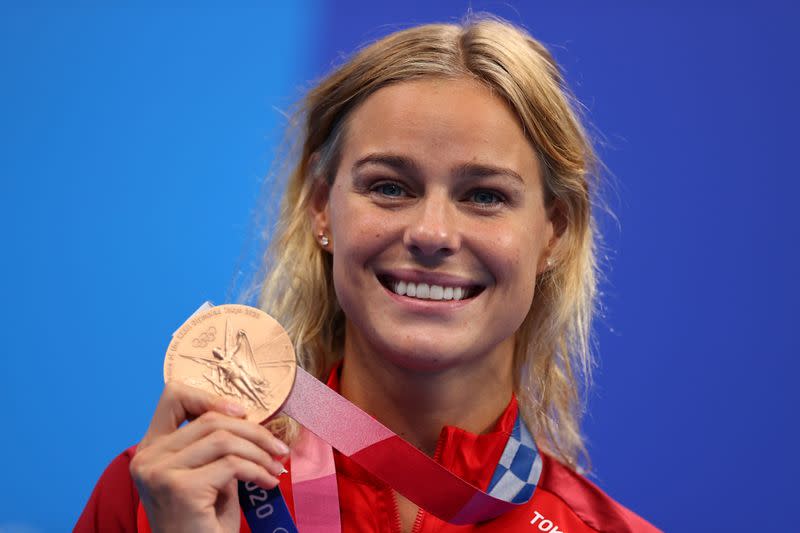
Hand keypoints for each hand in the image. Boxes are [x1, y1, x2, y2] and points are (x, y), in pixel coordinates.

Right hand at [130, 382, 289, 532]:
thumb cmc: (203, 522)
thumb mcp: (206, 475)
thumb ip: (214, 446)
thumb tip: (246, 416)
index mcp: (150, 448)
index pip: (173, 397)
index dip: (210, 397)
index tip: (242, 412)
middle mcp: (148, 457)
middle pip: (209, 419)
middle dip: (253, 431)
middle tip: (277, 448)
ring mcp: (160, 472)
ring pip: (224, 439)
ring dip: (259, 452)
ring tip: (275, 467)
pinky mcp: (180, 488)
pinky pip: (232, 464)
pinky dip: (258, 470)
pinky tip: (268, 482)